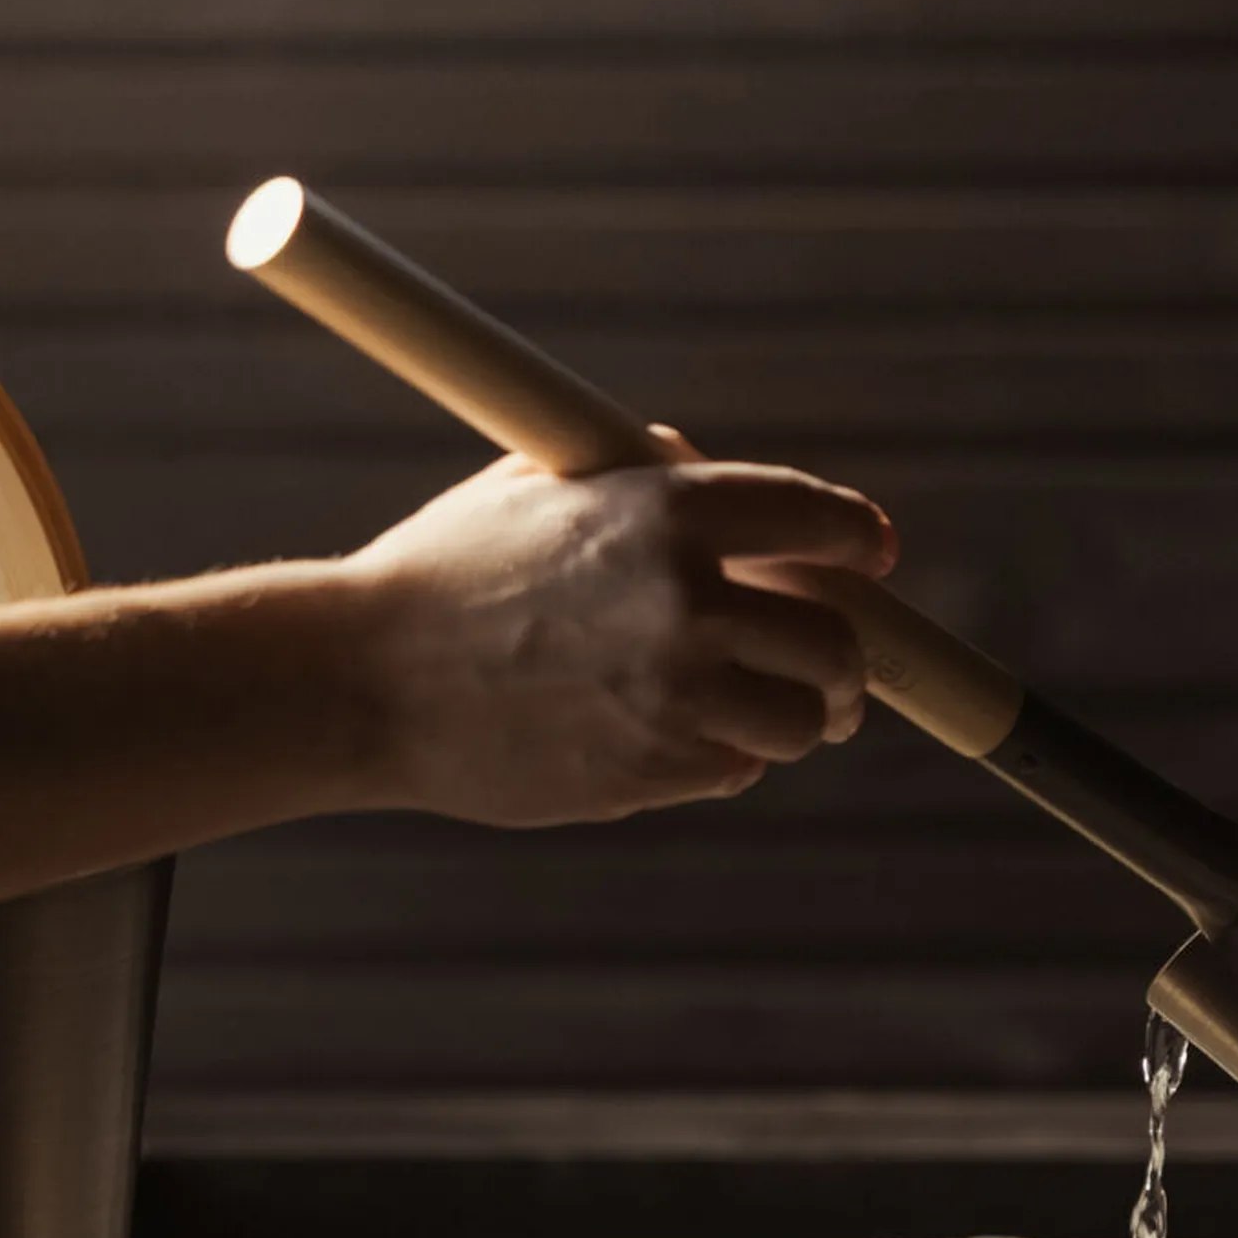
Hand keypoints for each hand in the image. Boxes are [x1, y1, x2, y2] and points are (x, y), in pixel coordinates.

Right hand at [348, 437, 897, 824]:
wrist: (365, 679)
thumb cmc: (446, 572)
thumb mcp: (540, 485)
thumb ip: (641, 478)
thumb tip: (710, 468)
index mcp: (668, 510)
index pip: (816, 522)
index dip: (857, 540)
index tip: (872, 555)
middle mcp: (686, 599)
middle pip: (833, 640)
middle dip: (848, 660)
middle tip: (840, 673)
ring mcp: (675, 692)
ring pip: (800, 720)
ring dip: (802, 719)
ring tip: (785, 717)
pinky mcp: (652, 768)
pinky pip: (735, 769)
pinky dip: (727, 758)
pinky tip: (681, 739)